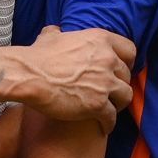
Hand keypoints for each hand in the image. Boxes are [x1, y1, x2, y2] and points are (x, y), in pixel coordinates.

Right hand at [16, 26, 135, 132]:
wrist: (27, 76)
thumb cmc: (36, 56)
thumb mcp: (50, 37)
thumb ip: (59, 33)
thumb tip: (55, 30)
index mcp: (100, 40)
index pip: (129, 51)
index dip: (126, 63)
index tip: (119, 71)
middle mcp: (107, 59)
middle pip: (127, 75)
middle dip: (119, 85)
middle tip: (110, 93)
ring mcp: (104, 83)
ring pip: (125, 96)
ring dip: (118, 104)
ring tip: (109, 110)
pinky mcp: (98, 104)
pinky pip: (112, 117)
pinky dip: (108, 124)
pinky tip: (103, 127)